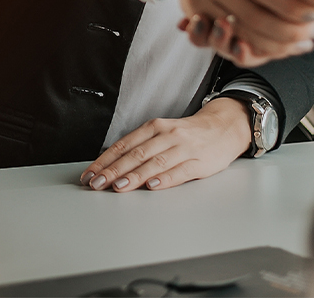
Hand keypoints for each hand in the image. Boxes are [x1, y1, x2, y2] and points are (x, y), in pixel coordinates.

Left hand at [78, 98, 250, 191]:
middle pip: (136, 154)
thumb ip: (141, 147)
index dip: (106, 160)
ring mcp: (184, 148)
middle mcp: (167, 135)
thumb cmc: (188, 134)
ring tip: (119, 186)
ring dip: (135, 175)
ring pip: (155, 162)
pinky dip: (165, 179)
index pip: (124, 145)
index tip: (90, 174)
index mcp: (155, 127)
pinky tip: (153, 186)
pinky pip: (180, 171)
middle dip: (114, 170)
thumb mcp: (163, 133)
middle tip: (97, 183)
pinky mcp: (199, 162)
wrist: (223, 127)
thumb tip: (112, 164)